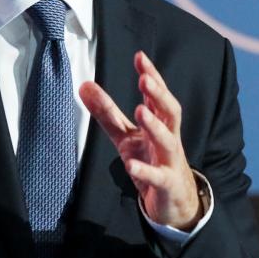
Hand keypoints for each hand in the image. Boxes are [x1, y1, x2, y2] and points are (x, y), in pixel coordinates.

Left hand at [79, 51, 201, 229]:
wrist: (174, 200)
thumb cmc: (151, 161)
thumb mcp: (125, 137)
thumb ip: (107, 113)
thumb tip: (84, 86)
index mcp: (160, 125)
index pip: (157, 97)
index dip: (152, 76)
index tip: (140, 57)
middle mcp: (168, 138)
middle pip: (171, 113)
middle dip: (159, 95)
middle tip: (144, 79)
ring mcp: (169, 161)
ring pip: (167, 141)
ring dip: (155, 126)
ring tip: (140, 111)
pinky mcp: (165, 184)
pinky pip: (157, 177)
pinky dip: (145, 171)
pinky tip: (131, 166)